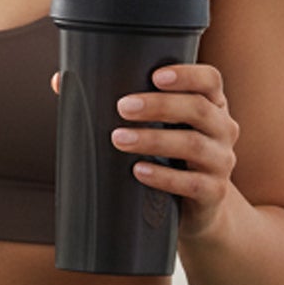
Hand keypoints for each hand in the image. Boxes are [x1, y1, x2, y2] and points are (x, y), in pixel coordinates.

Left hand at [52, 63, 240, 242]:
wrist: (198, 209)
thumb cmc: (169, 156)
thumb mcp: (155, 127)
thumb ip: (117, 102)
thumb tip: (60, 82)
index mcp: (211, 105)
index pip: (210, 80)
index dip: (187, 75)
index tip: (156, 75)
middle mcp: (222, 128)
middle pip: (199, 109)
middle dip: (159, 105)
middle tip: (122, 107)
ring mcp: (220, 161)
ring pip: (193, 145)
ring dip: (154, 139)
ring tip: (118, 138)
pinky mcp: (213, 192)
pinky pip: (192, 183)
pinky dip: (164, 177)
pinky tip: (139, 171)